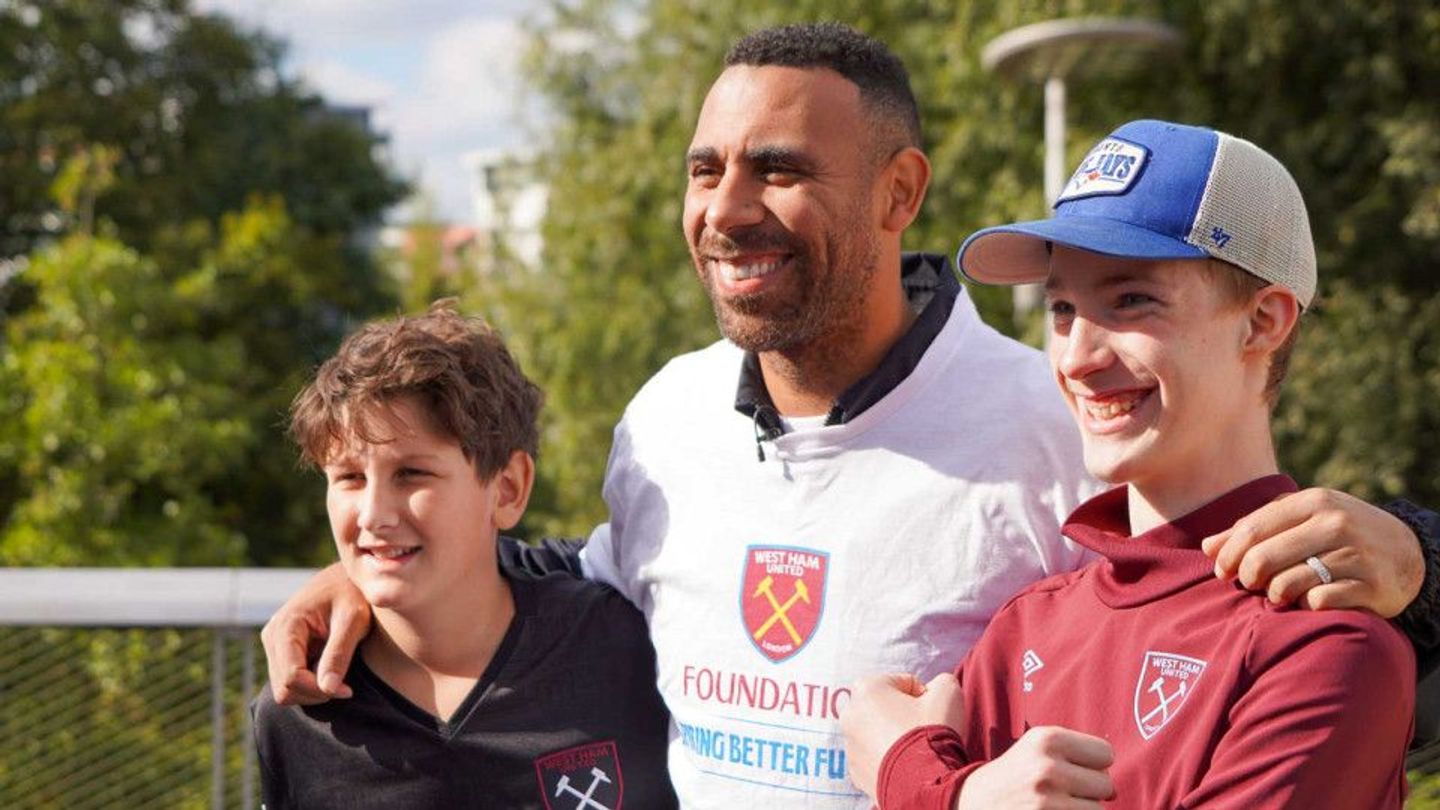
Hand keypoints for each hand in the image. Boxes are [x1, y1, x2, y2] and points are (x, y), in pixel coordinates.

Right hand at [259, 563, 371, 703]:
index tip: (348, 689)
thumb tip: (328, 689)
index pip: (291, 677)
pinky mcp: (281, 651)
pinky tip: (329, 670)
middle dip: (315, 693)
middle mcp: (272, 636)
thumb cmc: (354, 594)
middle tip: (345, 685)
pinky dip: (309, 685)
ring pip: (284, 690)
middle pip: (284, 689)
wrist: (346, 579)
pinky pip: (288, 682)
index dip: (318, 690)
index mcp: (287, 625)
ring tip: (339, 674)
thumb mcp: (354, 619)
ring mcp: (274, 644)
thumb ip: (339, 652)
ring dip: (312, 691)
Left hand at [841, 672, 962, 797]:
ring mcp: (850, 746)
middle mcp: (850, 715)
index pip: (904, 684)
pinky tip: (906, 767)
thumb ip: (941, 681)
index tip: (932, 713)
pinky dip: (889, 760)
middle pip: (886, 708)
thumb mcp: (948, 692)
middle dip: (905, 716)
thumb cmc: (933, 732)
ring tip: (916, 752)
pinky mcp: (856, 772)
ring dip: (895, 738)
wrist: (925, 784)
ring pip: (879, 734)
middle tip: (924, 731)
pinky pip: (875, 759)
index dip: (924, 697)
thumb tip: (937, 688)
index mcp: (866, 688)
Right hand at [957, 726, 1113, 809]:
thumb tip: (1114, 781)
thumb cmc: (1015, 775)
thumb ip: (1075, 750)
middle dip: (1089, 792)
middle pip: (1107, 785)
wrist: (972, 802)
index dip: (1093, 765)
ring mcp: (1047, 801)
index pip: (1106, 753)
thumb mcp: (1036, 747)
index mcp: (1047, 738)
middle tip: (1061, 791)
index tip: (1074, 769)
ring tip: (1055, 806)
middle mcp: (1048, 767)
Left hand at [1202, 488, 1422, 616]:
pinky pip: (1318, 603)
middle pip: (1264, 558)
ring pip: (1287, 583)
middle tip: (1249, 584)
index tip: (1220, 570)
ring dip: (1275, 594)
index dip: (1228, 553)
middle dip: (1247, 577)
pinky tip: (1309, 601)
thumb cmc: (1339, 534)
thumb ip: (1256, 529)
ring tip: (1279, 594)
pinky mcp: (1370, 586)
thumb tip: (1206, 547)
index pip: (1252, 528)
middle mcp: (1335, 524)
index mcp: (1314, 502)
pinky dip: (1305, 606)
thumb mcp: (1303, 520)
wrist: (1408, 553)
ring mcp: (1355, 555)